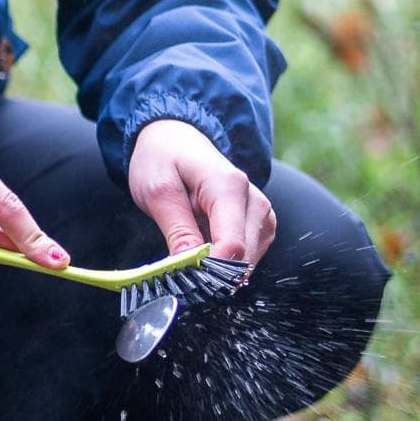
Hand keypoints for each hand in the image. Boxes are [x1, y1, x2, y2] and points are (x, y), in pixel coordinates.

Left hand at [126, 118, 274, 267]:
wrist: (176, 139)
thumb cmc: (163, 160)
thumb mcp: (157, 191)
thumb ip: (177, 229)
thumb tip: (190, 268)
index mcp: (229, 187)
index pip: (231, 246)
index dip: (208, 272)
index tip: (181, 281)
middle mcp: (254, 200)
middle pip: (243, 258)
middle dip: (212, 275)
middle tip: (178, 274)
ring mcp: (261, 213)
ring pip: (247, 263)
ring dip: (219, 270)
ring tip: (188, 256)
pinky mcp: (259, 224)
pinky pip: (248, 257)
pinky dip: (226, 263)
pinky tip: (204, 251)